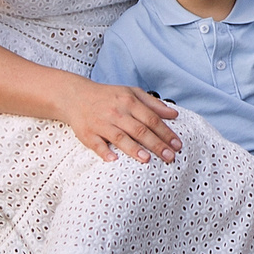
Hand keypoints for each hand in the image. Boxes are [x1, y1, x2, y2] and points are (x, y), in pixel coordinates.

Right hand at [64, 81, 181, 164]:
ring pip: (120, 137)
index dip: (165, 132)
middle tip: (170, 157)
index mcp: (129, 101)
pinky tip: (114, 160)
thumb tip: (174, 114)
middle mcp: (116, 112)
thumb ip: (153, 104)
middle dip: (156, 144)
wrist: (76, 96)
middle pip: (139, 130)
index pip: (151, 119)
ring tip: (147, 159)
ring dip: (134, 149)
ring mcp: (101, 123)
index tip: (177, 144)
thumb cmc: (109, 96)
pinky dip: (104, 151)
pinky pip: (96, 144)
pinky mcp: (87, 133)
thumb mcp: (132, 93)